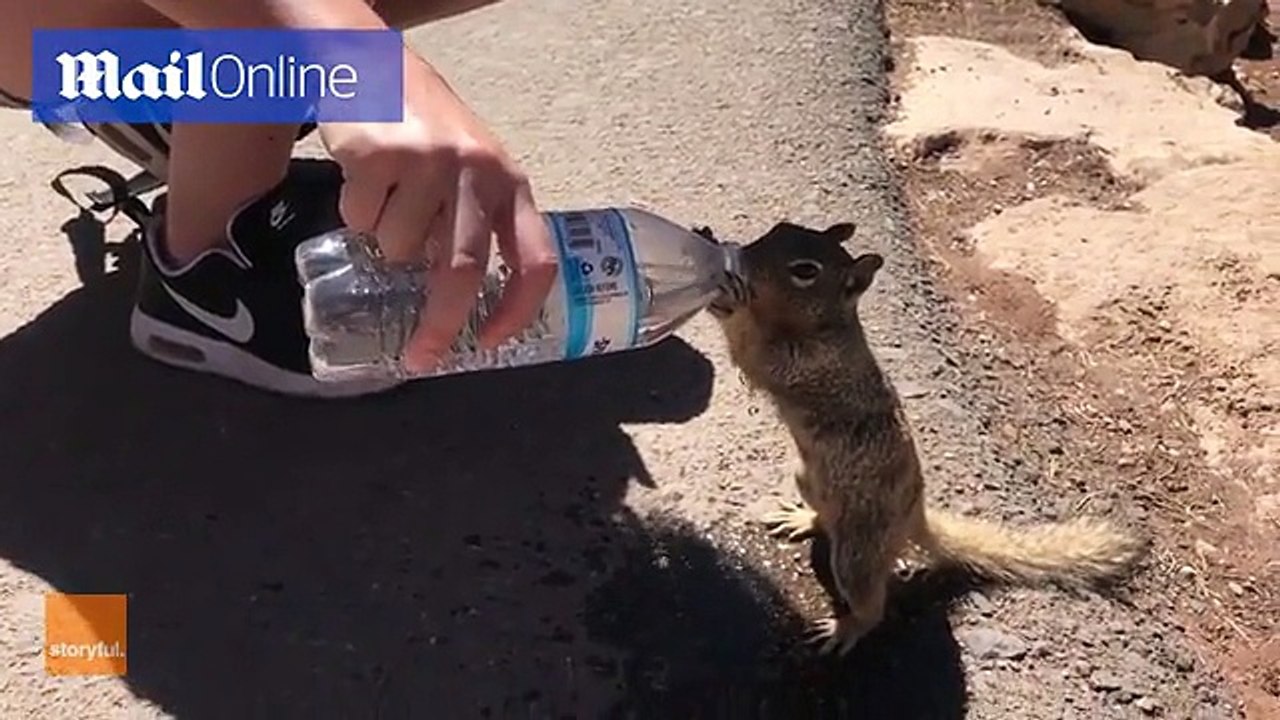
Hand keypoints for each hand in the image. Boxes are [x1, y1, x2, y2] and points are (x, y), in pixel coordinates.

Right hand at [319, 46, 556, 372]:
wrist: (370, 64)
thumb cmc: (428, 131)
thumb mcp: (472, 172)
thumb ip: (477, 225)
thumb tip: (466, 306)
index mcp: (510, 183)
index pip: (535, 259)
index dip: (519, 309)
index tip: (490, 341)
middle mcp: (477, 172)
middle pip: (463, 270)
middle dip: (439, 322)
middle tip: (420, 355)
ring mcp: (429, 162)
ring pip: (401, 248)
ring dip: (386, 242)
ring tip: (388, 200)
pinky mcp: (381, 154)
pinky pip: (361, 220)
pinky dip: (356, 213)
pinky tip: (365, 179)